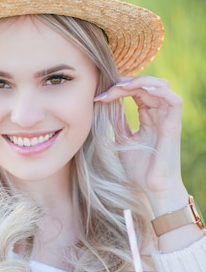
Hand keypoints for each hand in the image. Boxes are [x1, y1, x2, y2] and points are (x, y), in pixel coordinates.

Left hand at [94, 76, 187, 212]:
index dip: (117, 88)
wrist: (151, 189)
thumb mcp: (121, 139)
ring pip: (160, 86)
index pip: (135, 91)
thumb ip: (117, 122)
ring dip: (139, 82)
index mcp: (148, 116)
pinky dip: (158, 90)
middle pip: (145, 85)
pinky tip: (141, 90)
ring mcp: (167, 118)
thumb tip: (104, 104)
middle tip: (106, 90)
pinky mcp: (174, 125)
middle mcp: (159, 114)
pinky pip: (173, 100)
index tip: (98, 97)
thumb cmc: (138, 169)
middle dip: (124, 83)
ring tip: (120, 87)